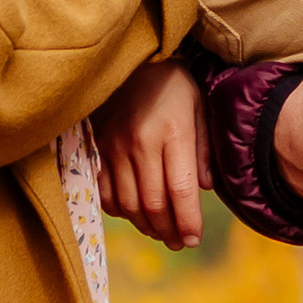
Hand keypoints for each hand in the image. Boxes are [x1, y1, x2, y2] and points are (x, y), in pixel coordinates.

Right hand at [93, 59, 205, 249]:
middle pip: (153, 203)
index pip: (181, 190)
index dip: (188, 221)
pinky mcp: (97, 148)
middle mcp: (141, 142)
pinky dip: (120, 210)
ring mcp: (115, 147)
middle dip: (168, 230)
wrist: (131, 60)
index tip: (194, 238)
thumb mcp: (199, 108)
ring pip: (128, 203)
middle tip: (180, 242)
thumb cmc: (172, 85)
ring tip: (160, 232)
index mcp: (173, 132)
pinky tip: (134, 211)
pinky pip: (105, 192)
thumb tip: (205, 189)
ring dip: (145, 225)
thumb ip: (203, 149)